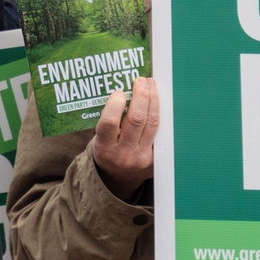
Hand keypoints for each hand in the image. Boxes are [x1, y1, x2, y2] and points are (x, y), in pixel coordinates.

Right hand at [91, 77, 156, 199]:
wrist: (117, 179)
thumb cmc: (107, 151)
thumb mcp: (99, 139)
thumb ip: (109, 121)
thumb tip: (123, 92)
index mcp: (104, 148)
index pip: (110, 123)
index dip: (115, 104)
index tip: (119, 91)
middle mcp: (123, 153)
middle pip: (136, 119)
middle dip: (140, 96)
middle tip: (140, 80)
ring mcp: (142, 157)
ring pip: (152, 123)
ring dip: (153, 100)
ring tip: (150, 84)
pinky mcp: (156, 158)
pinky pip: (160, 131)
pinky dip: (158, 113)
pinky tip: (157, 100)